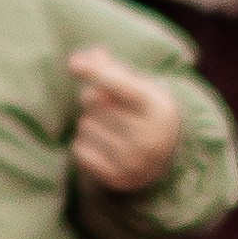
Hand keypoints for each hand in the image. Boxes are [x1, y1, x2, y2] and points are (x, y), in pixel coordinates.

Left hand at [68, 47, 182, 193]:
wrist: (163, 156)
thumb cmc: (142, 111)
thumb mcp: (136, 86)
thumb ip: (109, 70)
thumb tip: (78, 60)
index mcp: (155, 106)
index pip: (118, 85)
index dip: (95, 73)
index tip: (74, 64)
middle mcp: (147, 135)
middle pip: (96, 102)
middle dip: (95, 99)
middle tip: (108, 105)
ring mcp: (133, 160)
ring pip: (85, 125)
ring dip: (90, 122)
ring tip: (109, 127)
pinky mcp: (117, 177)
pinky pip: (80, 150)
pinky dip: (83, 143)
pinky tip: (102, 143)